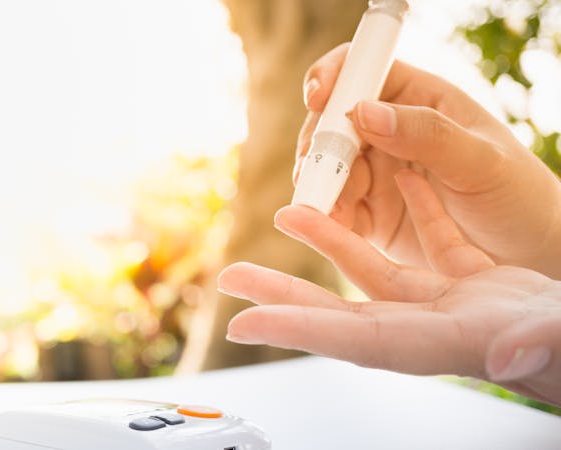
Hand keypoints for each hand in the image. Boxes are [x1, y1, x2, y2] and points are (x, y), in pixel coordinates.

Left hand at [219, 170, 560, 405]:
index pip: (350, 338)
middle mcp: (423, 326)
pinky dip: (406, 211)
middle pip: (337, 308)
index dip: (295, 329)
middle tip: (230, 277)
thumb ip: (529, 345)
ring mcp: (441, 304)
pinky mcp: (464, 281)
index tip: (243, 324)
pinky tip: (394, 182)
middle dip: (281, 293)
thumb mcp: (552, 340)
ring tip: (290, 212)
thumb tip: (509, 351)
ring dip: (329, 239)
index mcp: (432, 344)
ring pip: (370, 269)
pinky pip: (424, 243)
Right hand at [296, 44, 560, 277]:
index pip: (362, 71)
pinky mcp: (368, 214)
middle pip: (331, 123)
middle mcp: (390, 132)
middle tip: (314, 170)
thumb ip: (426, 134)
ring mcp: (375, 173)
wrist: (528, 255)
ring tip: (322, 205)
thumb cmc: (518, 196)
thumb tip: (362, 111)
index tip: (317, 99)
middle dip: (317, 144)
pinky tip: (329, 227)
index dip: (332, 77)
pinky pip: (334, 210)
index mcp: (418, 100)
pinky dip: (325, 217)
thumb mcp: (481, 161)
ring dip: (317, 184)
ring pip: (325, 168)